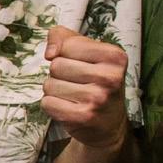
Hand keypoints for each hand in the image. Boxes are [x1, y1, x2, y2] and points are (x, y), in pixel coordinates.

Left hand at [42, 26, 129, 148]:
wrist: (109, 125)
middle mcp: (110, 77)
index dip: (66, 54)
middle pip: (56, 65)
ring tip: (74, 96)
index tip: (81, 65)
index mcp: (115, 56)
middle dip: (59, 74)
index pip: (68, 44)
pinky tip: (69, 108)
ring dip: (55, 91)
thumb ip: (64, 37)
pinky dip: (52, 106)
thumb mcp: (88, 52)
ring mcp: (98, 98)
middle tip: (77, 84)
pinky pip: (47, 103)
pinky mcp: (84, 116)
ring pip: (49, 84)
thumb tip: (50, 52)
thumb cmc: (95, 83)